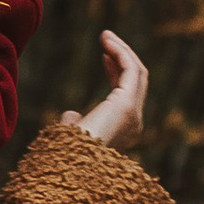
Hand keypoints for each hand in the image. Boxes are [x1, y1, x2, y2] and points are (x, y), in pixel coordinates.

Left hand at [62, 28, 147, 150]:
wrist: (71, 168)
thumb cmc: (66, 156)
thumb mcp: (71, 137)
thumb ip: (73, 124)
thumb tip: (69, 114)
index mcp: (124, 130)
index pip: (127, 94)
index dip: (116, 73)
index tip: (103, 56)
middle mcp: (134, 122)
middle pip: (136, 81)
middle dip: (122, 57)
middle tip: (106, 38)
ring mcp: (133, 113)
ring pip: (137, 73)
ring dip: (122, 51)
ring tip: (106, 35)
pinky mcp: (127, 104)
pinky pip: (130, 70)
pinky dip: (121, 53)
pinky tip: (107, 42)